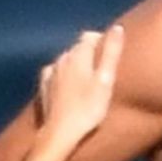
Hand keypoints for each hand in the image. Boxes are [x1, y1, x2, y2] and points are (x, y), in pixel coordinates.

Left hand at [33, 26, 124, 157]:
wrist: (61, 132)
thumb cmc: (88, 108)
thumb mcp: (106, 80)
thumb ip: (111, 53)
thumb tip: (117, 27)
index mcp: (78, 54)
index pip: (90, 36)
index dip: (102, 40)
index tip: (111, 52)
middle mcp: (62, 58)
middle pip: (78, 48)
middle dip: (90, 53)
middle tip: (103, 69)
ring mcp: (51, 72)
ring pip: (66, 60)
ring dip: (77, 64)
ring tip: (88, 79)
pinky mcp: (44, 86)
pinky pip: (55, 73)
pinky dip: (63, 75)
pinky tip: (68, 85)